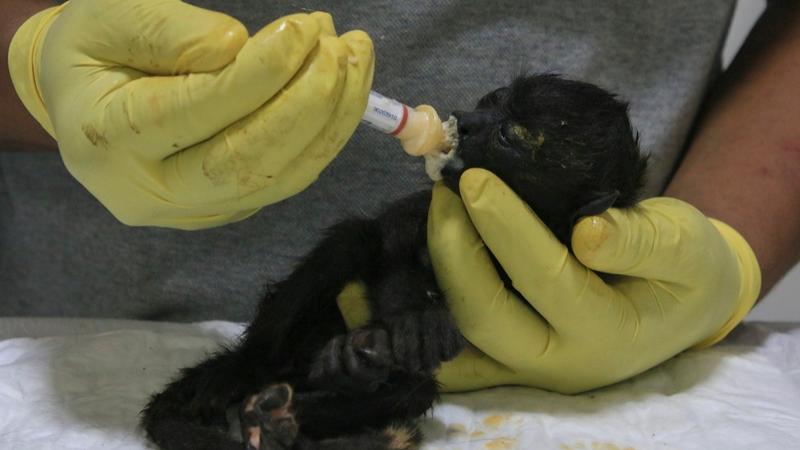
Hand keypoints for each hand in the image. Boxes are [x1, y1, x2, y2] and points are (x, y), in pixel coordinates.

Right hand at [8, 0, 372, 228]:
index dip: (260, 72)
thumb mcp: (105, 18)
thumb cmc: (95, 53)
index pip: (196, 111)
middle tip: (340, 47)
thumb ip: (164, 31)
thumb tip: (237, 46)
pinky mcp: (230, 209)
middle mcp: (151, 191)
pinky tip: (347, 89)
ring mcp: (195, 210)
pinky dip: (327, 133)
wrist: (89, 107)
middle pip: (245, 160)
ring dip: (331, 117)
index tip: (303, 29)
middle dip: (308, 102)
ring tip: (356, 58)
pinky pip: (290, 177)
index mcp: (107, 138)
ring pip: (279, 175)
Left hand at [428, 169, 760, 393]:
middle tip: (444, 191)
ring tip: (434, 213)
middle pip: (485, 317)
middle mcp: (561, 363)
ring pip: (457, 337)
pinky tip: (416, 259)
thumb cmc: (686, 269)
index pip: (546, 276)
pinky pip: (454, 345)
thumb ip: (643, 243)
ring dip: (433, 276)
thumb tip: (587, 233)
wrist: (682, 309)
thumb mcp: (686, 246)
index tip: (473, 178)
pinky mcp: (508, 361)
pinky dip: (426, 309)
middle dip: (454, 251)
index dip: (506, 226)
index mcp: (609, 333)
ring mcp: (528, 369)